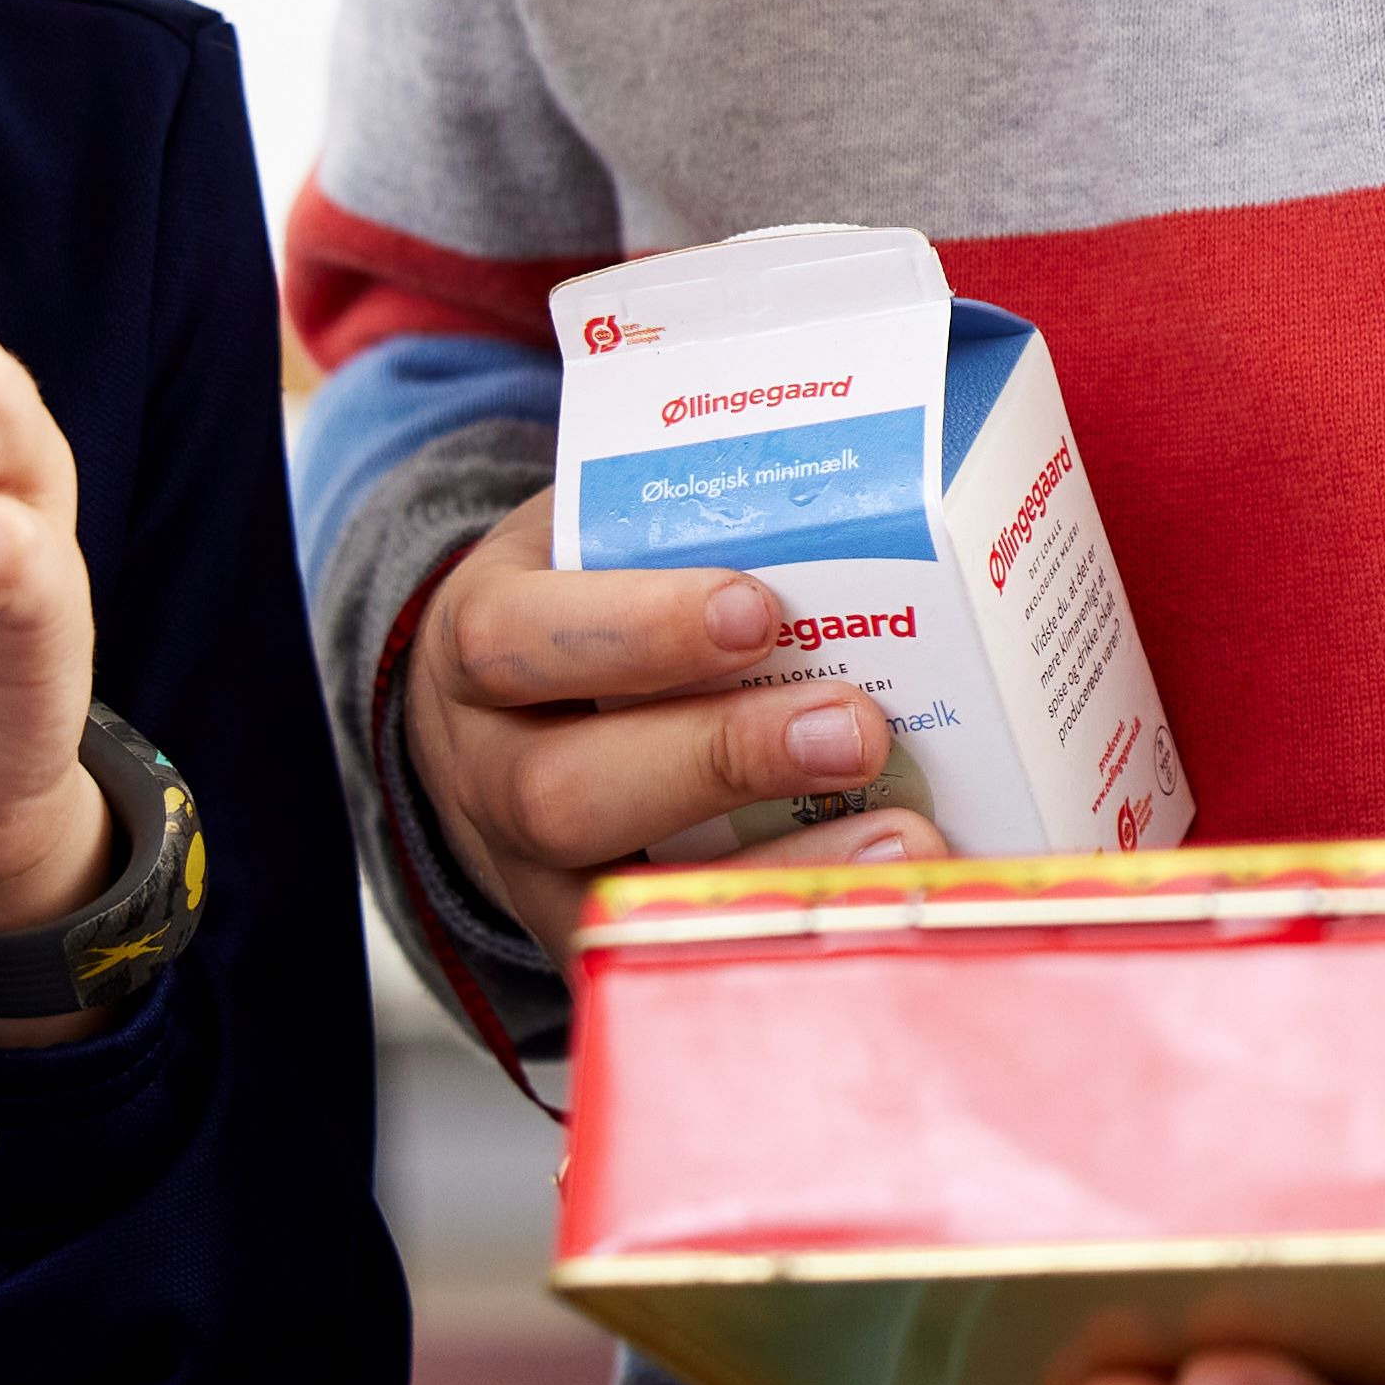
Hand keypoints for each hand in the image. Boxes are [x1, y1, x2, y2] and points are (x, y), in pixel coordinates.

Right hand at [401, 494, 935, 951]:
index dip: (638, 630)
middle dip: (720, 759)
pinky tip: (884, 921)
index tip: (756, 608)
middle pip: (566, 791)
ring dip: (773, 874)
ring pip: (618, 901)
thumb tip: (870, 415)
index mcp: (481, 645)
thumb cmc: (590, 608)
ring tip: (904, 839)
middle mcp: (486, 774)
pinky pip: (671, 969)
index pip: (523, 639)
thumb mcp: (594, 535)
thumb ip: (683, 497)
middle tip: (855, 727)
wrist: (492, 722)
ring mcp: (533, 880)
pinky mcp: (588, 949)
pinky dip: (777, 948)